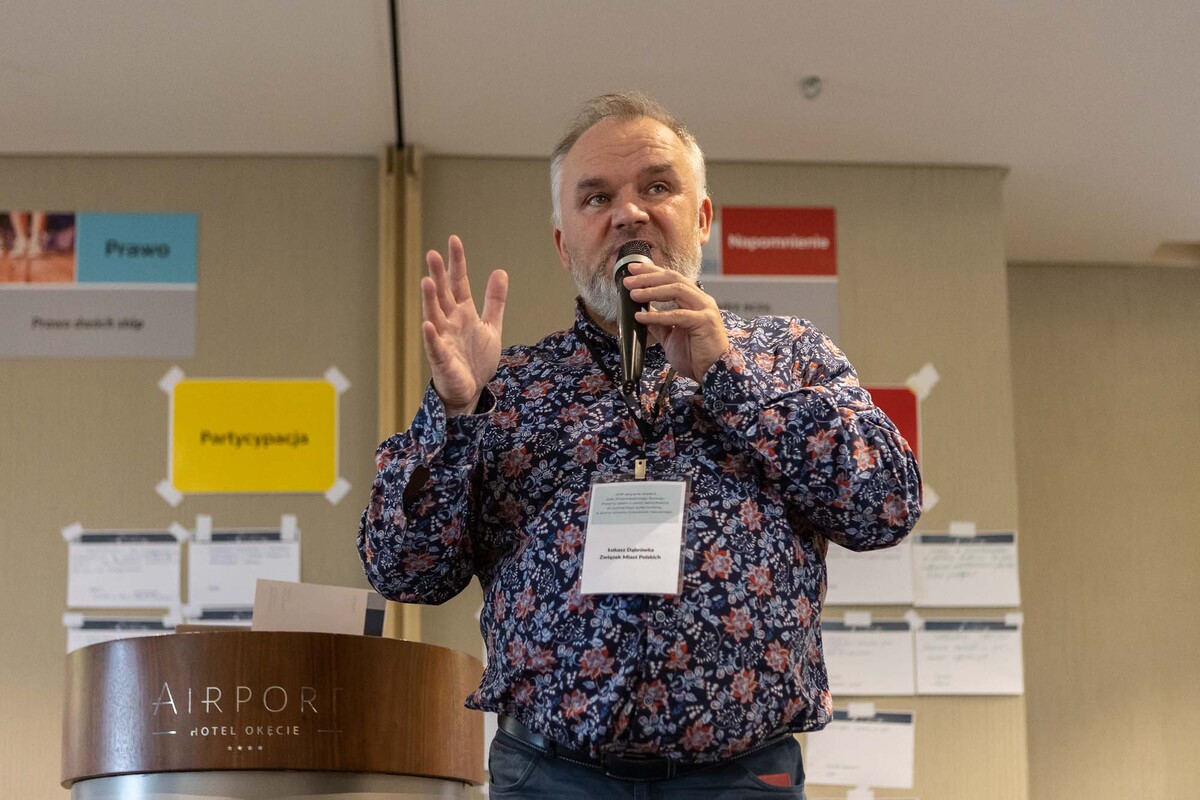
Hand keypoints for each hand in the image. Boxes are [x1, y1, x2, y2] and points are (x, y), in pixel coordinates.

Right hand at [421, 235, 508, 415]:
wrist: (470, 390)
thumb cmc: (476, 359)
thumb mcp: (491, 326)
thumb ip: (494, 300)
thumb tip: (500, 271)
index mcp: (463, 312)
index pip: (459, 282)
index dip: (457, 262)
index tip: (453, 240)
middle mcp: (450, 321)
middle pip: (443, 294)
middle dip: (439, 274)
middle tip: (432, 253)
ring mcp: (443, 338)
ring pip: (434, 314)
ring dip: (430, 299)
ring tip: (427, 281)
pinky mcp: (441, 359)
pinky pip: (435, 345)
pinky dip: (431, 335)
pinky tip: (428, 323)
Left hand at [624, 261, 728, 381]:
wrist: (713, 374)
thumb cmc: (696, 356)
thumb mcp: (671, 337)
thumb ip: (659, 324)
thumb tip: (643, 313)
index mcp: (695, 301)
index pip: (672, 279)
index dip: (652, 271)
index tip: (634, 270)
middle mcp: (702, 301)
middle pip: (674, 279)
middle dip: (649, 276)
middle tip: (629, 279)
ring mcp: (705, 310)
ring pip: (676, 290)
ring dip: (652, 291)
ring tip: (634, 294)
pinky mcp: (704, 322)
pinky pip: (677, 315)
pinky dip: (657, 315)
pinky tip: (642, 317)